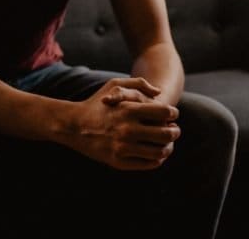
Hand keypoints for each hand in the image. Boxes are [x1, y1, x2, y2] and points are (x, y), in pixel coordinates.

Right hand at [66, 78, 180, 170]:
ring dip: (168, 148)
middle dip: (175, 132)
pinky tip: (156, 155)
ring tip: (168, 144)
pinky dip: (157, 160)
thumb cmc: (97, 103)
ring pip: (159, 152)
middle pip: (166, 134)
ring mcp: (123, 148)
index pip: (165, 113)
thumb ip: (139, 84)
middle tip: (175, 131)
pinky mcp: (118, 162)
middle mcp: (127, 130)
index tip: (172, 116)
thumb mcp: (114, 84)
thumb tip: (159, 93)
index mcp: (129, 110)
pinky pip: (147, 164)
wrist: (73, 125)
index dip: (173, 114)